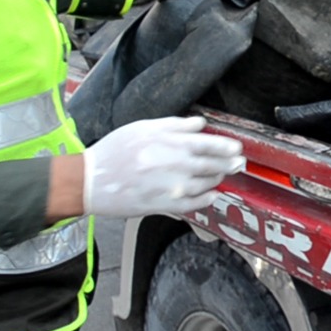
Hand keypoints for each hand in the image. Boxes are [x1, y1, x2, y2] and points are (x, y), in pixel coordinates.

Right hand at [82, 116, 244, 216]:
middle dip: (229, 164)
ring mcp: (172, 188)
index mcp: (171, 144)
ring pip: (206, 185)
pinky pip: (194, 204)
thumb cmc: (115, 151)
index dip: (227, 147)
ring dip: (217, 179)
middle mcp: (176, 166)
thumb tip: (200, 124)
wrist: (92, 180)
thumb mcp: (144, 128)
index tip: (236, 148)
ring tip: (221, 175)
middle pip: (213, 165)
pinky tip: (210, 195)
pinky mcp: (165, 206)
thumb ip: (175, 125)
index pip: (209, 144)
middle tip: (238, 163)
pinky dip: (206, 199)